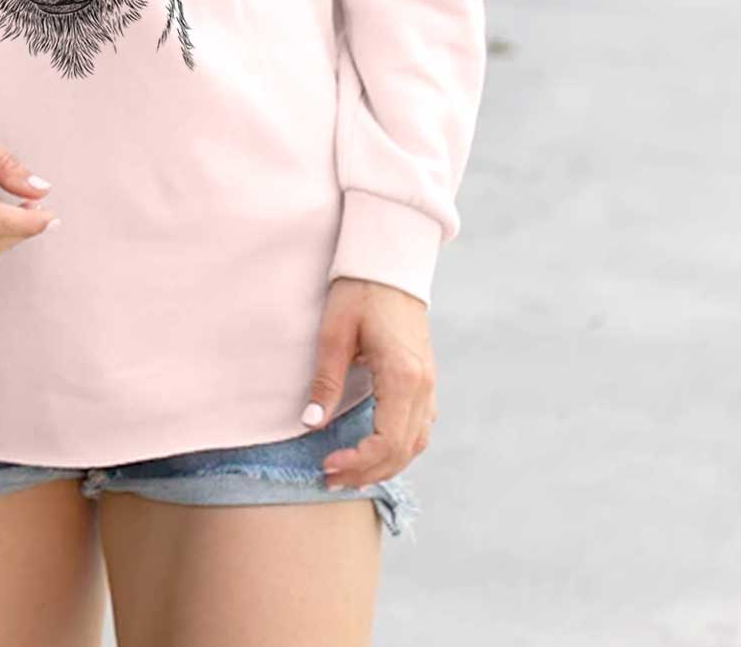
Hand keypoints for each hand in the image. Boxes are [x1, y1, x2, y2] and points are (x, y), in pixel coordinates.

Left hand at [302, 276, 435, 489]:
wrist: (389, 263)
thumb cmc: (359, 292)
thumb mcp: (334, 333)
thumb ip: (326, 380)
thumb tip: (311, 422)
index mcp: (403, 376)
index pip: (387, 442)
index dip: (357, 462)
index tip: (326, 464)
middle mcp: (423, 386)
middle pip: (403, 451)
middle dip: (367, 472)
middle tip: (330, 479)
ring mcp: (429, 384)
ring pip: (415, 444)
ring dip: (384, 465)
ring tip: (348, 474)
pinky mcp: (425, 380)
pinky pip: (419, 427)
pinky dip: (398, 448)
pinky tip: (373, 451)